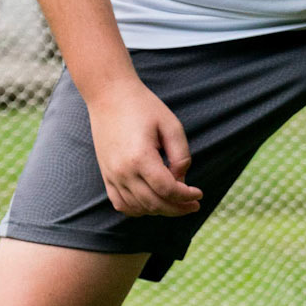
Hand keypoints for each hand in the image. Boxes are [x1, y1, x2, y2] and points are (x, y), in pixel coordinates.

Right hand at [85, 77, 203, 217]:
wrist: (109, 95)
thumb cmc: (143, 106)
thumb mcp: (171, 125)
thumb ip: (181, 155)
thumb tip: (181, 180)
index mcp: (141, 157)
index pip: (168, 190)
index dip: (186, 196)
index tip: (199, 194)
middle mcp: (123, 171)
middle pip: (154, 204)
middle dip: (177, 208)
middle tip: (193, 205)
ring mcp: (112, 175)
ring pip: (138, 208)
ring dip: (159, 210)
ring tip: (175, 202)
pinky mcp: (106, 175)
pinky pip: (121, 204)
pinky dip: (137, 209)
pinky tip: (152, 203)